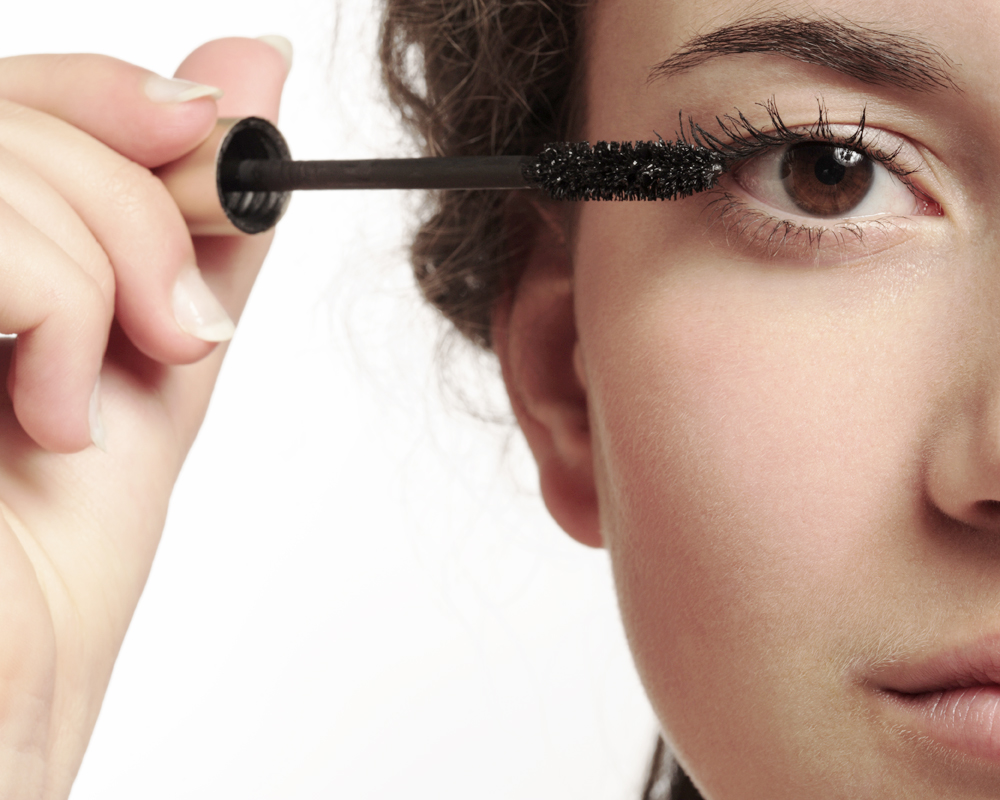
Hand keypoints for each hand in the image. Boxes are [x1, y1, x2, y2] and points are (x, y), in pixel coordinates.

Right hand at [0, 38, 288, 796]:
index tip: (216, 140)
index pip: (10, 96)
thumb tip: (255, 69)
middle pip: (4, 108)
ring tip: (95, 397)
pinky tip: (48, 414)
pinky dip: (55, 305)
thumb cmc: (45, 565)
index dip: (113, 92)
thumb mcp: (146, 361)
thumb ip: (190, 223)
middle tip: (181, 326)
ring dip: (99, 268)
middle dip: (136, 199)